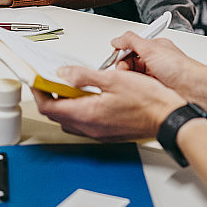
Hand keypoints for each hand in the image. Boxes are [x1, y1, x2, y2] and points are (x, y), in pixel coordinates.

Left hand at [32, 65, 185, 140]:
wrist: (168, 117)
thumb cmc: (148, 100)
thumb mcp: (114, 78)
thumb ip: (85, 76)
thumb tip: (64, 72)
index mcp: (88, 114)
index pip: (50, 106)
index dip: (40, 91)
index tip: (37, 80)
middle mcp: (90, 127)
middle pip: (58, 115)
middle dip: (51, 96)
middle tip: (51, 80)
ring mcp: (99, 132)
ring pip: (71, 120)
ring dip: (65, 104)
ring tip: (70, 86)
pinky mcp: (108, 133)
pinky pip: (84, 123)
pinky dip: (79, 109)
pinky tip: (90, 96)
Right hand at [112, 32, 204, 96]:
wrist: (194, 89)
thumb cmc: (180, 68)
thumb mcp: (152, 49)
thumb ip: (131, 41)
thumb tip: (116, 40)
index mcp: (153, 47)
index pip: (129, 47)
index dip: (120, 54)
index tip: (115, 61)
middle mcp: (153, 60)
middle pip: (128, 63)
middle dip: (123, 68)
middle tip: (125, 73)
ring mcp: (153, 75)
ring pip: (132, 76)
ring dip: (129, 79)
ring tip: (133, 82)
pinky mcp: (154, 89)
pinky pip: (138, 87)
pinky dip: (135, 88)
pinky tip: (138, 90)